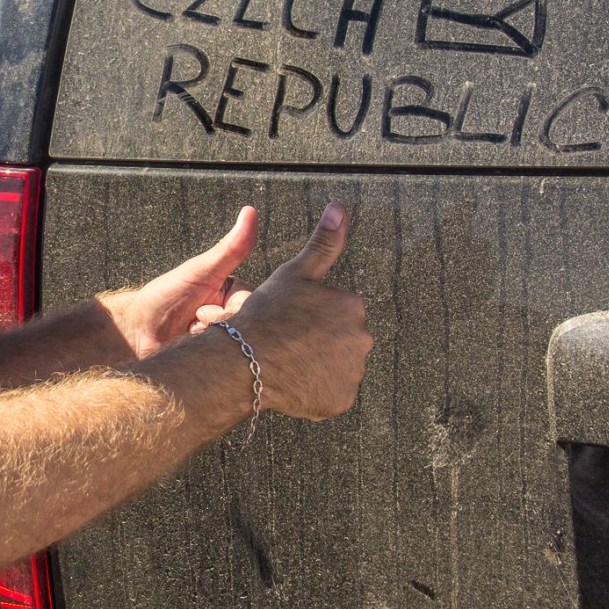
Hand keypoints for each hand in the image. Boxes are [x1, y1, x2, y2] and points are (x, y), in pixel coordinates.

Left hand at [100, 205, 258, 359]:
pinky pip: (225, 367)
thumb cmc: (164, 297)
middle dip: (215, 330)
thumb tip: (250, 212)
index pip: (251, 308)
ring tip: (187, 339)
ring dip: (207, 345)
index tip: (202, 313)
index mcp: (236, 296)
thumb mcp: (200, 271)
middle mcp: (237, 320)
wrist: (136, 333)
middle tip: (191, 325)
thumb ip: (230, 247)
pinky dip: (205, 360)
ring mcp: (227, 344)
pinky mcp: (217, 365)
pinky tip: (190, 355)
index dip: (226, 314)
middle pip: (245, 331)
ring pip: (235, 351)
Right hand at [229, 203, 369, 421]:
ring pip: (336, 369)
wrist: (246, 359)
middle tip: (286, 343)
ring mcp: (353, 373)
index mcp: (353, 306)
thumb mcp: (295, 272)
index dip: (308, 318)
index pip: (336, 314)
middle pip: (340, 342)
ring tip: (287, 362)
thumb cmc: (266, 313)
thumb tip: (338, 207)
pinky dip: (316, 392)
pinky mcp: (342, 401)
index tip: (288, 321)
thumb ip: (324, 242)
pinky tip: (294, 382)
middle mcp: (362, 339)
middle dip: (318, 343)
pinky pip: (331, 395)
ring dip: (318, 367)